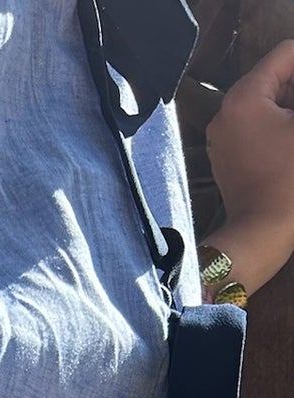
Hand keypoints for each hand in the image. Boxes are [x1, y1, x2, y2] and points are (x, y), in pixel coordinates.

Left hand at [205, 40, 293, 295]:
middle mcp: (225, 110)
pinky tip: (287, 144)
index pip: (286, 54)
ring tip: (290, 137)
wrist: (262, 233)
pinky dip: (276, 126)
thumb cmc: (291, 180)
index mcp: (244, 96)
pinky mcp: (225, 155)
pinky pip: (254, 126)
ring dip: (288, 107)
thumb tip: (291, 106)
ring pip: (265, 102)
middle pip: (274, 77)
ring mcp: (221, 134)